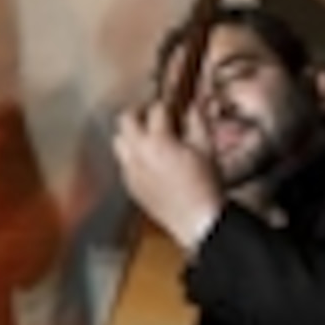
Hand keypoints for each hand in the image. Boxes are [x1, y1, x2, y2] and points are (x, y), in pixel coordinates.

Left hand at [111, 100, 223, 250]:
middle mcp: (137, 154)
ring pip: (118, 141)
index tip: (172, 104)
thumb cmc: (205, 185)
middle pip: (125, 119)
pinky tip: (148, 160)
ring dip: (130, 134)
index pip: (155, 109)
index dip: (165, 103)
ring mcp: (130, 171)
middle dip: (138, 112)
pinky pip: (123, 163)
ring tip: (147, 136)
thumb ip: (197, 121)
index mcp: (158, 141)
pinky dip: (132, 156)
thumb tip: (193, 106)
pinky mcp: (130, 186)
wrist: (197, 221)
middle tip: (152, 114)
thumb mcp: (206, 148)